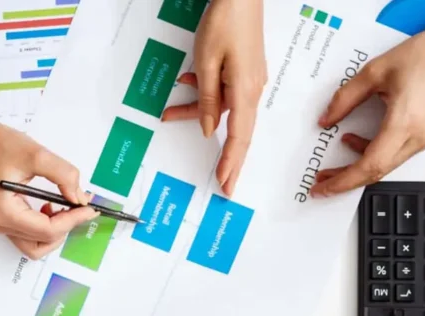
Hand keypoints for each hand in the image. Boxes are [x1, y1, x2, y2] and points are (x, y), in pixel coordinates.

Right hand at [0, 97, 96, 258]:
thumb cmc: (0, 145)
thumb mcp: (37, 155)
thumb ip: (64, 176)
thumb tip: (80, 198)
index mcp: (5, 212)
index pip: (47, 230)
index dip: (73, 220)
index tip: (90, 207)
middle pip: (41, 244)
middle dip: (64, 229)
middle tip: (77, 208)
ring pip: (35, 244)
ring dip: (54, 231)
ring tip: (63, 207)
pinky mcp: (2, 219)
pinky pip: (28, 234)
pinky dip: (45, 227)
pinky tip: (50, 207)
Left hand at [161, 0, 265, 195]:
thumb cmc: (225, 21)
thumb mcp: (206, 62)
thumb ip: (207, 99)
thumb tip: (209, 128)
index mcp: (245, 90)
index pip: (239, 137)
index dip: (231, 162)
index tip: (225, 182)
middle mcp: (252, 89)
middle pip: (240, 132)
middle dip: (229, 158)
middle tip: (224, 184)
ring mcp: (250, 80)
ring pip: (226, 109)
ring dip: (200, 113)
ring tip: (171, 114)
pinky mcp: (244, 70)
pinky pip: (226, 92)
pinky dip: (206, 94)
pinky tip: (187, 86)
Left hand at [311, 0, 424, 195]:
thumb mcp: (376, 72)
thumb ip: (346, 98)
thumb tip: (327, 119)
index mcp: (404, 123)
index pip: (369, 166)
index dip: (343, 181)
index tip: (323, 187)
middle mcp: (419, 137)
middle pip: (378, 172)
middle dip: (347, 179)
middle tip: (323, 180)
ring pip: (388, 164)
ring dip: (361, 163)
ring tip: (339, 153)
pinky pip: (398, 152)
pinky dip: (377, 151)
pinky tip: (361, 139)